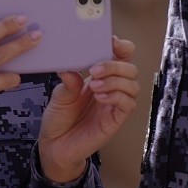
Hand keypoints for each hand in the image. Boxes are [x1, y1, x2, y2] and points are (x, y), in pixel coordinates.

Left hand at [37, 36, 138, 183]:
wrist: (55, 146)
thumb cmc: (59, 119)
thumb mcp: (60, 96)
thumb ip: (69, 82)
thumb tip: (69, 68)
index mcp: (99, 76)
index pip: (120, 56)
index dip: (122, 47)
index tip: (112, 41)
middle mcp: (111, 88)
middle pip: (130, 68)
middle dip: (115, 65)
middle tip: (94, 69)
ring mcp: (115, 104)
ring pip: (133, 84)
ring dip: (115, 80)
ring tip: (94, 86)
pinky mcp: (116, 120)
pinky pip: (128, 104)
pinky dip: (116, 96)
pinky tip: (100, 97)